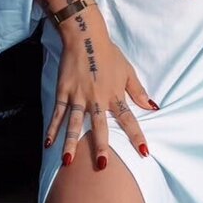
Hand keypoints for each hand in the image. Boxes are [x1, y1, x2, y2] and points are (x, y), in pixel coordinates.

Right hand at [44, 14, 159, 169]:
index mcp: (115, 95)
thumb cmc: (109, 54)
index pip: (129, 119)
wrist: (85, 36)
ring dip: (71, 143)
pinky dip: (53, 129)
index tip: (145, 152)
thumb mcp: (128, 71)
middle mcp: (97, 98)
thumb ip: (138, 91)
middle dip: (101, 147)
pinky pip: (58, 114)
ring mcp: (78, 96)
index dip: (137, 136)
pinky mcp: (64, 92)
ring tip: (68, 161)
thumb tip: (153, 107)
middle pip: (100, 127)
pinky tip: (49, 143)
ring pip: (74, 124)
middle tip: (102, 166)